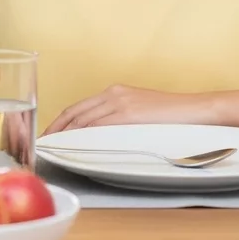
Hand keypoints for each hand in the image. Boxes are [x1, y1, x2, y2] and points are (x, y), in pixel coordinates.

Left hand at [43, 84, 219, 134]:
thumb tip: (100, 136)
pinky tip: (73, 146)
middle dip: (55, 129)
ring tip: (52, 148)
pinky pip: (99, 127)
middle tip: (41, 144)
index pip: (78, 107)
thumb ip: (119, 119)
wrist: (197, 110)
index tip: (48, 134)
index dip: (59, 121)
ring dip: (64, 135)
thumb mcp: (140, 113)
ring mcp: (121, 103)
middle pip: (75, 112)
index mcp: (115, 92)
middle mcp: (114, 93)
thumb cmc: (172, 116)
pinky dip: (82, 136)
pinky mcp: (129, 114)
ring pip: (83, 120)